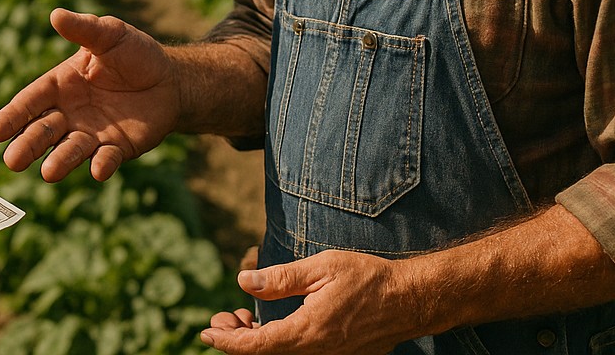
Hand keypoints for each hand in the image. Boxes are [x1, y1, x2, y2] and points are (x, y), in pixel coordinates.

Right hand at [0, 8, 177, 181]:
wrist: (170, 78)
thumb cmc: (133, 53)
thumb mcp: (109, 34)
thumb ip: (83, 29)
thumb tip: (55, 14)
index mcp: (60, 85)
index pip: (31, 101)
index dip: (13, 115)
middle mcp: (70, 113)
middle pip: (43, 131)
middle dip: (28, 145)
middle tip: (12, 161)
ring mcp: (92, 134)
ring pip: (70, 150)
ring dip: (59, 161)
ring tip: (48, 173)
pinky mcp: (117, 148)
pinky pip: (107, 159)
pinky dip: (101, 165)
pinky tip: (97, 170)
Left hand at [199, 250, 411, 353]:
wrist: (409, 300)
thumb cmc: (367, 279)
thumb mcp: (322, 268)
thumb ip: (281, 278)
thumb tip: (243, 281)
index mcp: (308, 331)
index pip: (257, 347)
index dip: (228, 342)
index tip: (206, 333)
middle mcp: (316, 351)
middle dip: (236, 340)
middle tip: (221, 318)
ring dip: (255, 341)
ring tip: (240, 318)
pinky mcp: (336, 353)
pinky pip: (297, 353)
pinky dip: (276, 341)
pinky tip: (267, 324)